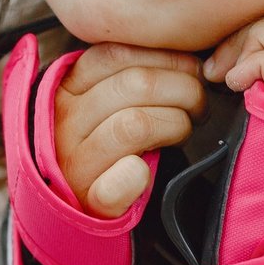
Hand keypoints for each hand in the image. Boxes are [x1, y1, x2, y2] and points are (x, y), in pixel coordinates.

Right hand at [53, 44, 207, 218]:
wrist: (76, 210)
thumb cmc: (103, 149)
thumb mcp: (100, 106)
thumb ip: (127, 79)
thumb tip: (186, 59)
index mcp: (66, 91)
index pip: (116, 55)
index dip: (164, 57)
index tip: (191, 68)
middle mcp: (64, 122)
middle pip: (135, 84)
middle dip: (183, 88)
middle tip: (199, 104)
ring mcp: (73, 163)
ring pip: (134, 124)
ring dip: (175, 123)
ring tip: (185, 128)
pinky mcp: (89, 201)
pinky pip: (118, 182)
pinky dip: (138, 175)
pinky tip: (147, 171)